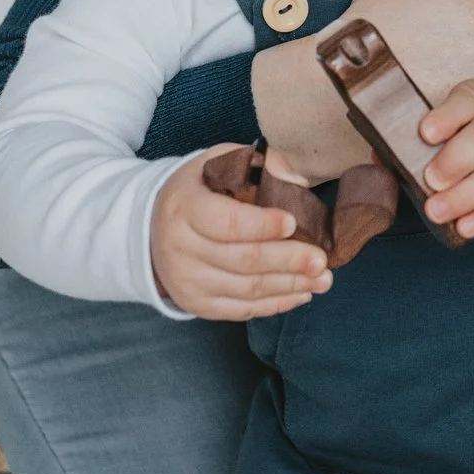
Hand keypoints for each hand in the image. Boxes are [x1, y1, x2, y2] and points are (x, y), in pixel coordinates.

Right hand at [149, 145, 331, 319]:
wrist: (151, 228)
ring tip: (322, 279)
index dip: (262, 225)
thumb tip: (296, 181)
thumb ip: (259, 165)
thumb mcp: (218, 163)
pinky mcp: (196, 304)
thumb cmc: (198, 191)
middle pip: (242, 260)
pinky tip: (301, 294)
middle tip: (321, 260)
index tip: (293, 223)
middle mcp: (180, 248)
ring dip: (290, 286)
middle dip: (288, 261)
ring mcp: (187, 281)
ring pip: (246, 289)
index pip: (226, 222)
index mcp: (185, 207)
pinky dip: (275, 304)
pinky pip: (241, 310)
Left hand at [419, 78, 473, 238]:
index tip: (425, 133)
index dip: (449, 115)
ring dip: (468, 196)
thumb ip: (423, 135)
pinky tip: (465, 227)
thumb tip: (381, 156)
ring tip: (437, 212)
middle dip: (458, 159)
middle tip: (431, 180)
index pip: (471, 99)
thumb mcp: (460, 116)